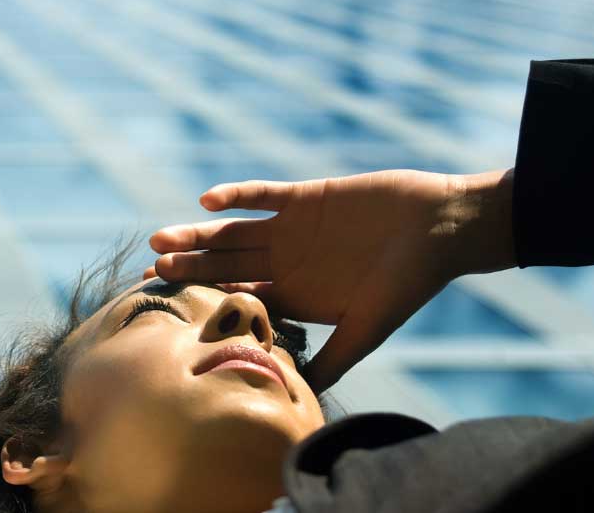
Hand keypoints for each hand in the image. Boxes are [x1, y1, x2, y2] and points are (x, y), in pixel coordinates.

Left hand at [145, 169, 515, 393]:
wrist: (439, 228)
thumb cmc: (407, 284)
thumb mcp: (367, 329)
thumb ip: (332, 360)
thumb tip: (298, 398)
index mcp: (294, 295)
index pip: (238, 301)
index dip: (203, 304)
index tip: (168, 308)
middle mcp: (285, 262)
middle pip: (225, 266)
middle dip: (189, 268)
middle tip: (154, 272)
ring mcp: (290, 229)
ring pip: (232, 232)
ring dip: (199, 235)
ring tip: (163, 239)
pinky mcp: (303, 197)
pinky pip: (262, 195)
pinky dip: (236, 196)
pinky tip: (208, 201)